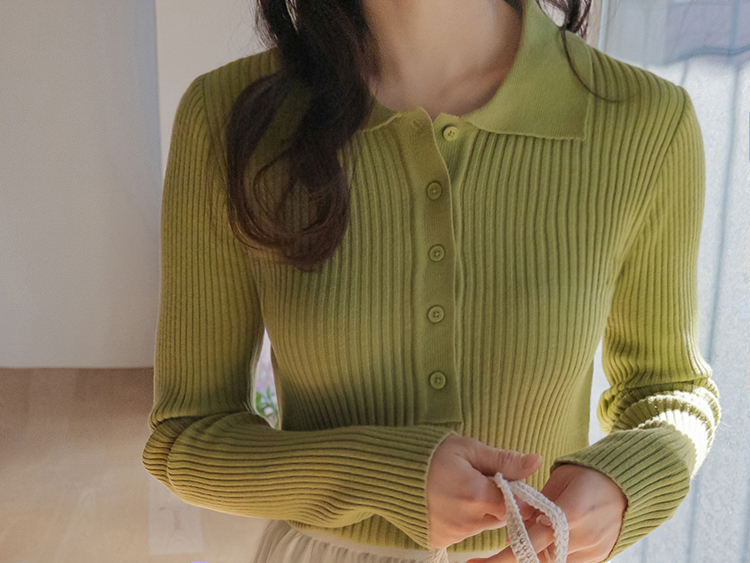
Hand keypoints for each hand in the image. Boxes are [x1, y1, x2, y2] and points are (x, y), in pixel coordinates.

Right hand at [427, 434, 542, 548]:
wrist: (389, 470)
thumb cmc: (430, 454)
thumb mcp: (468, 449)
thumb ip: (504, 460)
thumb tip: (536, 461)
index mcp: (477, 496)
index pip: (519, 506)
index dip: (517, 494)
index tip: (506, 481)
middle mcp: (467, 521)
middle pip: (502, 518)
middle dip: (497, 501)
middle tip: (479, 480)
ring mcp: (453, 534)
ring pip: (484, 526)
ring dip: (481, 511)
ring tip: (459, 489)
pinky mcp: (441, 541)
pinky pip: (465, 533)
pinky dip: (463, 520)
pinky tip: (449, 502)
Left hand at [466, 463, 627, 562]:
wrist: (624, 484)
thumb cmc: (585, 475)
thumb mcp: (556, 482)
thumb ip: (533, 506)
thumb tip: (511, 533)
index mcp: (569, 512)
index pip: (530, 541)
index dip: (504, 556)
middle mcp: (583, 536)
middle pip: (540, 559)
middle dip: (515, 559)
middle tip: (489, 560)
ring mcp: (593, 550)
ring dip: (534, 557)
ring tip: (518, 545)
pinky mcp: (599, 558)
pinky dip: (550, 557)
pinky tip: (541, 547)